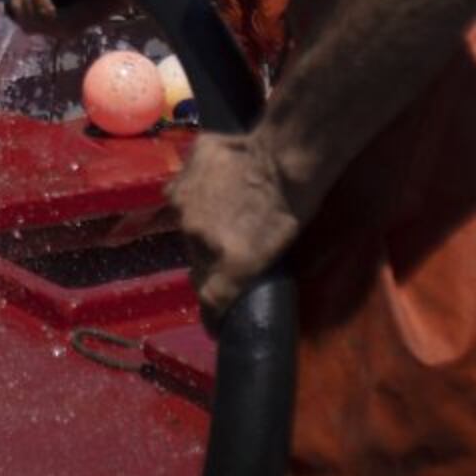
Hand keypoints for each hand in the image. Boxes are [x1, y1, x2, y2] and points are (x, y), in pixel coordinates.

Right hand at [168, 131, 302, 327]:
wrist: (286, 154)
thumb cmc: (293, 206)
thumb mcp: (276, 249)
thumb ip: (242, 272)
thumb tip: (228, 286)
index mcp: (228, 262)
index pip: (210, 301)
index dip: (212, 315)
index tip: (216, 322)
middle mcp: (196, 235)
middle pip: (195, 256)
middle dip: (208, 256)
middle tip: (228, 240)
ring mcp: (184, 200)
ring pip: (185, 218)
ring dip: (200, 218)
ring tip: (224, 204)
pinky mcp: (182, 171)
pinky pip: (183, 186)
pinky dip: (197, 188)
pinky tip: (218, 180)